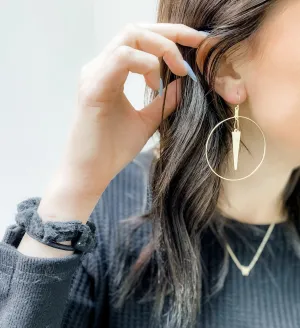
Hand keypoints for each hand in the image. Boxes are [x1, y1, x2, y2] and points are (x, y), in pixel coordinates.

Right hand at [38, 23, 206, 222]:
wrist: (91, 173)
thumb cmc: (113, 149)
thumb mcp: (146, 121)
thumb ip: (163, 101)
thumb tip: (184, 83)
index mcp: (110, 73)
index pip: (139, 39)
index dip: (169, 35)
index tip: (196, 43)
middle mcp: (99, 67)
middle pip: (135, 30)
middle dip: (170, 33)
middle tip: (197, 43)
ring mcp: (94, 75)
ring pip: (129, 38)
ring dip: (161, 48)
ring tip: (177, 71)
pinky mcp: (93, 89)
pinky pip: (121, 59)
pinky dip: (146, 65)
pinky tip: (156, 84)